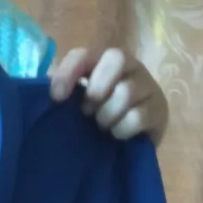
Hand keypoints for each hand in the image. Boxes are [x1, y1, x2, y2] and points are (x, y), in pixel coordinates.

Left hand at [49, 48, 168, 144]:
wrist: (127, 149)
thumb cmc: (95, 123)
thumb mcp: (76, 108)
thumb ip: (63, 95)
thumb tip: (43, 94)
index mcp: (102, 63)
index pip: (83, 54)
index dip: (68, 72)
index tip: (56, 98)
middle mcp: (129, 67)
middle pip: (116, 58)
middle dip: (96, 89)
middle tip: (88, 112)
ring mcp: (147, 86)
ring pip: (126, 91)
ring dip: (107, 115)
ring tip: (103, 126)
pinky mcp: (159, 109)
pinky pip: (138, 116)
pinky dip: (122, 130)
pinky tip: (118, 135)